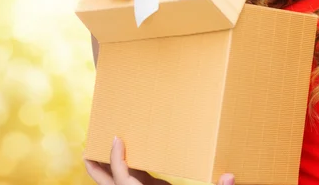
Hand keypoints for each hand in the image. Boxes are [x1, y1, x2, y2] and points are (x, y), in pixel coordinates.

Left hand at [84, 137, 235, 184]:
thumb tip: (231, 176)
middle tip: (87, 149)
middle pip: (108, 184)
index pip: (122, 179)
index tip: (114, 139)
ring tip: (106, 148)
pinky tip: (134, 159)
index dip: (115, 159)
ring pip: (118, 184)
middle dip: (95, 169)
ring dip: (110, 169)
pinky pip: (132, 182)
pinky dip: (129, 171)